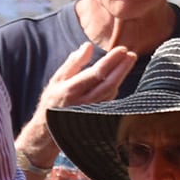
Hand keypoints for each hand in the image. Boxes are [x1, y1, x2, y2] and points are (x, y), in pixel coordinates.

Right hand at [19, 40, 136, 168]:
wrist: (48, 133)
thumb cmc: (51, 103)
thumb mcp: (57, 80)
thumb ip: (73, 63)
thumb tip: (88, 46)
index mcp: (71, 91)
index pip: (97, 73)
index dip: (111, 61)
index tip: (122, 49)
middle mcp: (83, 103)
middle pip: (109, 84)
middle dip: (122, 68)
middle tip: (131, 55)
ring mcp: (91, 113)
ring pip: (111, 93)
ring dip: (121, 77)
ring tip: (128, 62)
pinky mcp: (97, 119)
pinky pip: (109, 101)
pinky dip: (115, 87)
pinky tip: (118, 78)